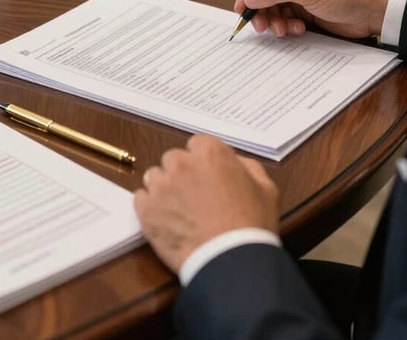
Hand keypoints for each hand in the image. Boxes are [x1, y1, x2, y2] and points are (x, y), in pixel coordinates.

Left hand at [134, 135, 278, 273]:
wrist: (231, 262)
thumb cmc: (251, 226)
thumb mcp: (265, 189)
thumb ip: (247, 167)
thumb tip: (234, 161)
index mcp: (210, 153)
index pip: (198, 144)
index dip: (203, 161)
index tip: (207, 175)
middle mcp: (181, 163)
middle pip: (174, 159)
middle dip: (182, 172)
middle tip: (194, 195)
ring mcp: (161, 186)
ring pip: (155, 176)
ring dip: (164, 188)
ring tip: (179, 210)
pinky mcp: (146, 209)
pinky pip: (140, 198)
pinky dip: (150, 206)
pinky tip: (165, 219)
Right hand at [234, 0, 392, 38]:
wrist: (376, 12)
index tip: (242, 3)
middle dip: (259, 6)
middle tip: (258, 23)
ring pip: (271, 4)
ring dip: (272, 19)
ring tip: (280, 29)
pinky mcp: (305, 7)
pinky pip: (284, 16)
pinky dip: (286, 25)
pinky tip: (297, 29)